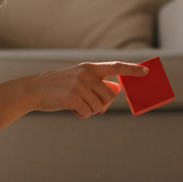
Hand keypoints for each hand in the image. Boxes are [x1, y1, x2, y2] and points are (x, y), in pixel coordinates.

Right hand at [29, 62, 147, 118]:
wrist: (35, 89)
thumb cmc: (59, 86)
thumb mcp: (79, 80)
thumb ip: (98, 83)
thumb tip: (117, 88)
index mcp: (90, 67)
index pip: (116, 67)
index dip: (133, 70)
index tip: (147, 72)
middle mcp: (87, 74)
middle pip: (110, 96)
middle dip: (103, 105)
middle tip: (90, 106)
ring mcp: (80, 85)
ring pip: (99, 106)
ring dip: (90, 111)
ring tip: (76, 105)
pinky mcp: (72, 98)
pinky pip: (88, 113)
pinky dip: (82, 115)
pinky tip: (71, 109)